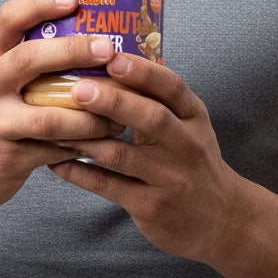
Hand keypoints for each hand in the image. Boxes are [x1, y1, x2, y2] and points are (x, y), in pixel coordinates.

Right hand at [0, 0, 125, 218]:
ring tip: (119, 112)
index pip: (8, 19)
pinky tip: (104, 140)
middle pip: (29, 59)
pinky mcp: (8, 158)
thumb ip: (23, 56)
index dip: (40, 4)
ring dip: (91, 114)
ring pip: (50, 115)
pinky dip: (83, 144)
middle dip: (74, 50)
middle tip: (108, 49)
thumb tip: (81, 28)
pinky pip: (55, 149)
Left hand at [50, 54, 248, 262]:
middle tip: (78, 89)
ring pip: (122, 155)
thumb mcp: (189, 125)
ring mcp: (170, 178)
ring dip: (85, 138)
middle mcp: (186, 145)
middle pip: (150, 118)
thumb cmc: (193, 160)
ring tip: (54, 123)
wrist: (223, 220)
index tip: (112, 56)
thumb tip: (108, 62)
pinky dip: (80, 173)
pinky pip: (109, 186)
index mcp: (194, 117)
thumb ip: (158, 99)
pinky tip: (57, 161)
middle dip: (113, 101)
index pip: (171, 87)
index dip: (142, 71)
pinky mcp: (152, 207)